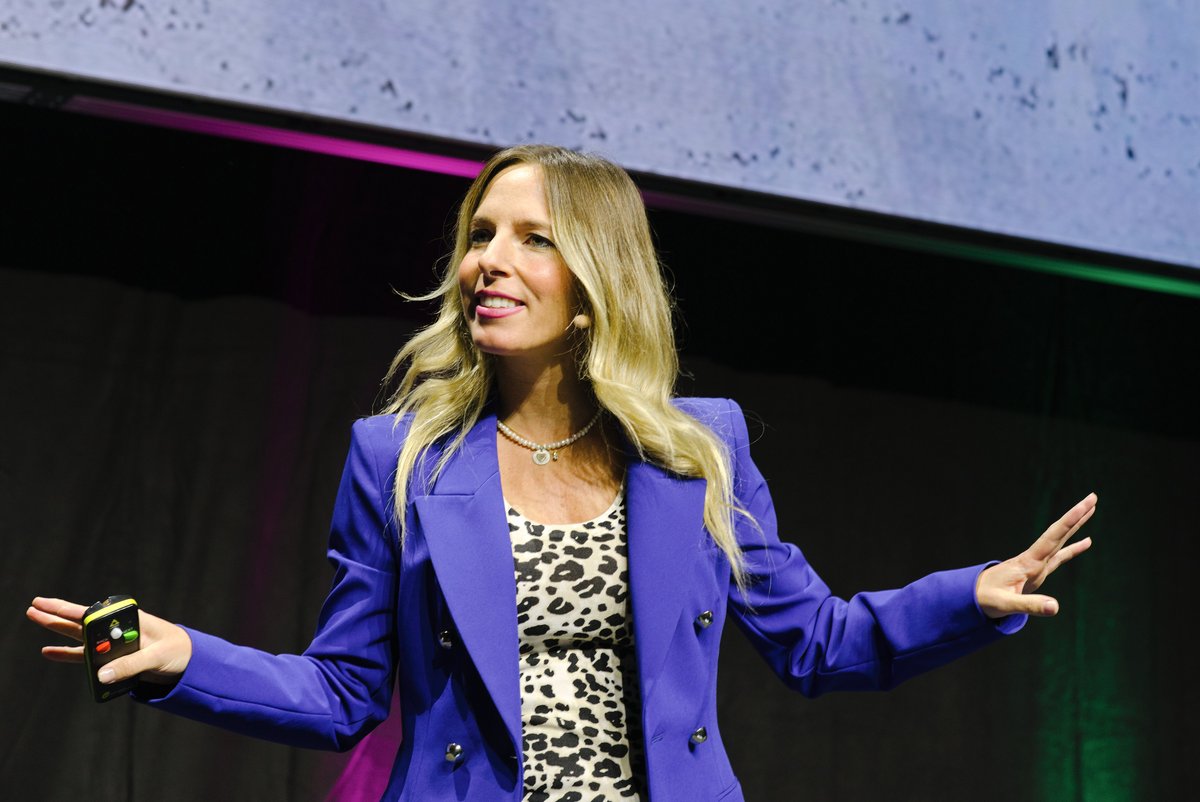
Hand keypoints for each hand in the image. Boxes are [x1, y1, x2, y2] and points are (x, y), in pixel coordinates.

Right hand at [26, 597, 192, 685]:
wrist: (188, 661)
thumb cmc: (177, 650)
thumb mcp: (156, 657)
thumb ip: (130, 666)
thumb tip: (100, 675)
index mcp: (130, 620)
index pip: (95, 614)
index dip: (72, 610)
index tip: (52, 604)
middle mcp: (117, 629)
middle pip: (82, 621)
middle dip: (57, 613)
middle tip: (34, 605)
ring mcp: (112, 643)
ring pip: (79, 635)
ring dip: (57, 630)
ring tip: (35, 617)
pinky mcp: (112, 658)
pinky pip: (85, 656)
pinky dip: (68, 654)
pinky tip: (48, 651)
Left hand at [976, 493, 1096, 618]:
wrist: (971, 597)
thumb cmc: (986, 599)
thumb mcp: (1006, 605)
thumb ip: (1030, 606)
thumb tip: (1055, 607)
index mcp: (1029, 562)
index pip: (1053, 537)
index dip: (1070, 521)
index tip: (1085, 505)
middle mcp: (1034, 559)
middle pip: (1058, 532)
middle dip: (1076, 515)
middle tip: (1092, 497)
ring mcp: (1036, 564)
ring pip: (1060, 540)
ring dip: (1075, 526)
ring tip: (1091, 510)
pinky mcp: (1037, 571)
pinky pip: (1060, 556)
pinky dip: (1073, 548)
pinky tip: (1086, 541)